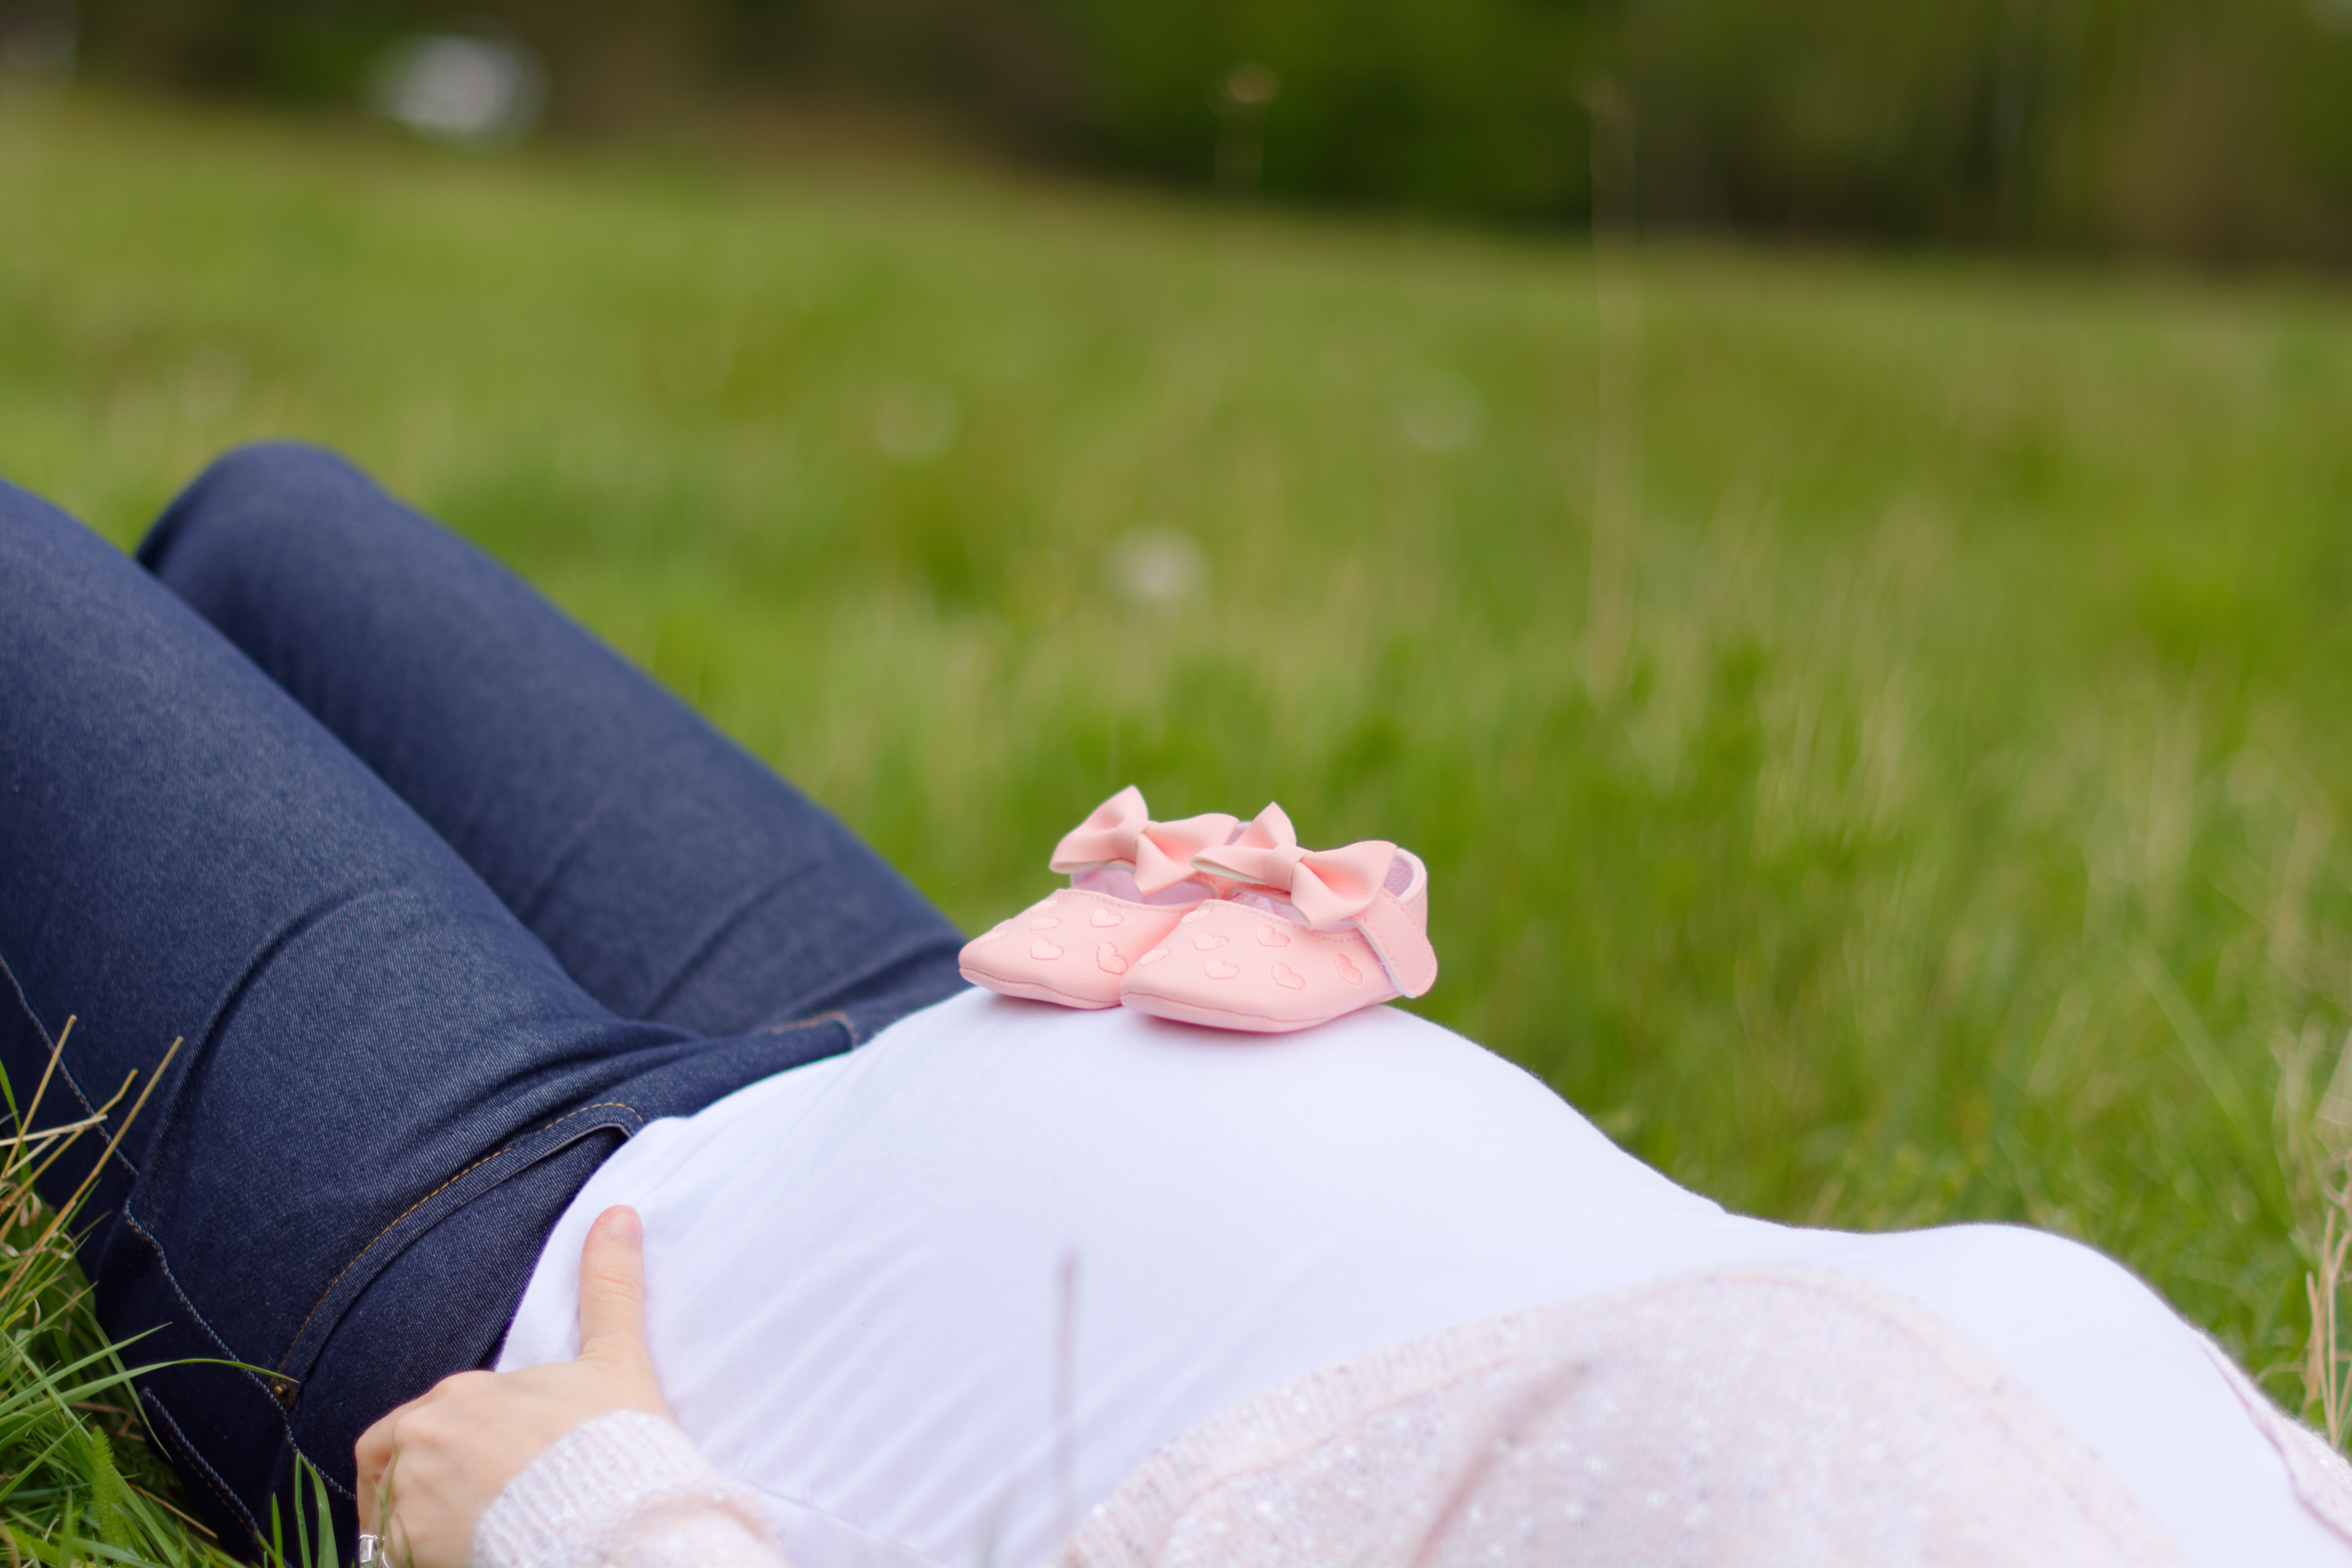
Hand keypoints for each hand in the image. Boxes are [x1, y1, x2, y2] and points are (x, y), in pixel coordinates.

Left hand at [355, 1205, 673, 1567]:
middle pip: (393, 1460)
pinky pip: (384, 1556)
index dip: (452, 1444)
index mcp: (464, 1392)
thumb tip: (619, 1212)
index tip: (486, 1471)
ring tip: (455, 1536)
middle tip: (465, 1509)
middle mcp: (425, 1436)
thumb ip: (610, 1286)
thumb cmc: (616, 1441)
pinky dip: (405, 1556)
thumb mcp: (616, 1359)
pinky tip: (452, 1557)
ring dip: (410, 1522)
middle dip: (418, 1481)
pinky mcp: (408, 1547)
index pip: (426, 1419)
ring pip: (385, 1510)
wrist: (615, 1518)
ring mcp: (410, 1494)